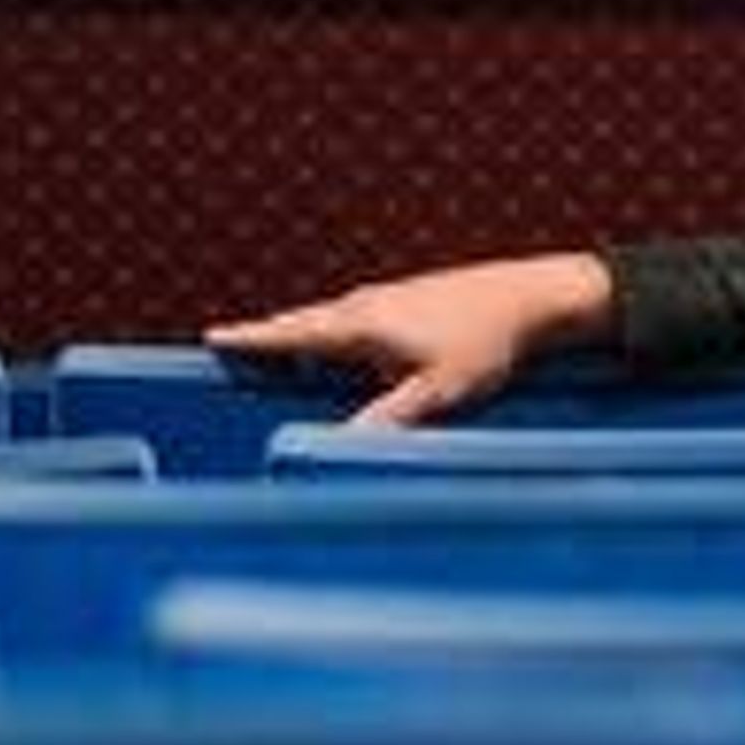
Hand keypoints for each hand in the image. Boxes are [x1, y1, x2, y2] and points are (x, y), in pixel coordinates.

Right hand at [205, 251, 617, 426]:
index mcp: (363, 324)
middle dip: (269, 336)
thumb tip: (338, 448)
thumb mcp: (435, 393)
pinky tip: (345, 343)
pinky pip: (357, 317)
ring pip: (332, 319)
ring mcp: (390, 296)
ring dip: (302, 332)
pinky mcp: (412, 298)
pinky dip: (334, 329)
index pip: (293, 334)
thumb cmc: (485, 344)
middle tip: (231, 343)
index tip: (213, 337)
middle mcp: (368, 303)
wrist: (532, 297)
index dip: (253, 340)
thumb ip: (385, 420)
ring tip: (278, 346)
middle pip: (305, 323)